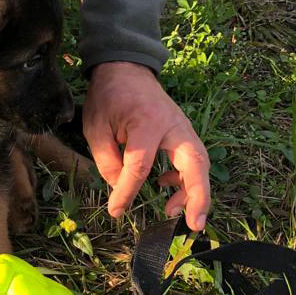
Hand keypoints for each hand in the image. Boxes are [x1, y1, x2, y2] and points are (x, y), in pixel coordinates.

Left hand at [83, 61, 209, 230]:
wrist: (125, 70)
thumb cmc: (108, 97)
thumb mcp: (96, 127)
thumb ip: (106, 160)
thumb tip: (119, 188)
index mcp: (147, 123)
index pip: (140, 166)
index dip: (128, 192)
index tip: (116, 210)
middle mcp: (172, 125)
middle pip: (194, 163)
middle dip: (197, 196)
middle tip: (194, 224)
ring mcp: (182, 127)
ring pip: (199, 163)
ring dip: (193, 191)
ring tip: (173, 212)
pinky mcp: (183, 132)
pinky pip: (192, 159)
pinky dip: (185, 179)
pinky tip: (165, 189)